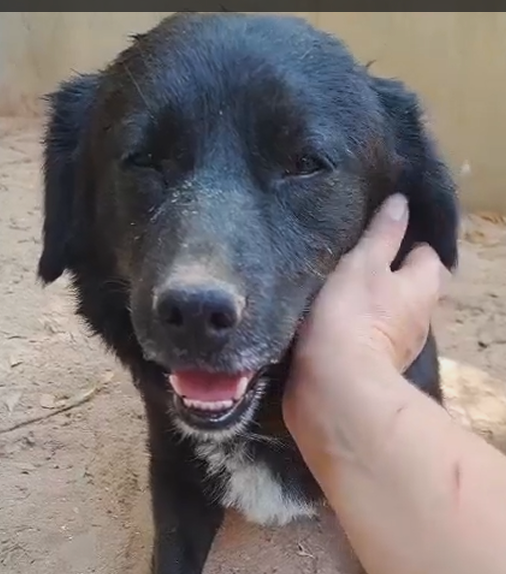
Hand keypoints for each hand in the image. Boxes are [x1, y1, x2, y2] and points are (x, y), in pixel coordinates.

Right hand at [284, 194, 448, 458]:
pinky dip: (359, 323)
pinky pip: (371, 334)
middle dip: (393, 273)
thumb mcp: (364, 264)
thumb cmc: (352, 316)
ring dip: (374, 300)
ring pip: (391, 312)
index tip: (383, 233)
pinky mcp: (373, 365)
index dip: (410, 241)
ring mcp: (398, 345)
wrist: (331, 387)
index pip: (427, 255)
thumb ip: (383, 234)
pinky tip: (335, 315)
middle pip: (412, 286)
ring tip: (343, 282)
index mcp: (422, 287)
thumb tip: (402, 203)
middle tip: (360, 258)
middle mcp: (419, 317)